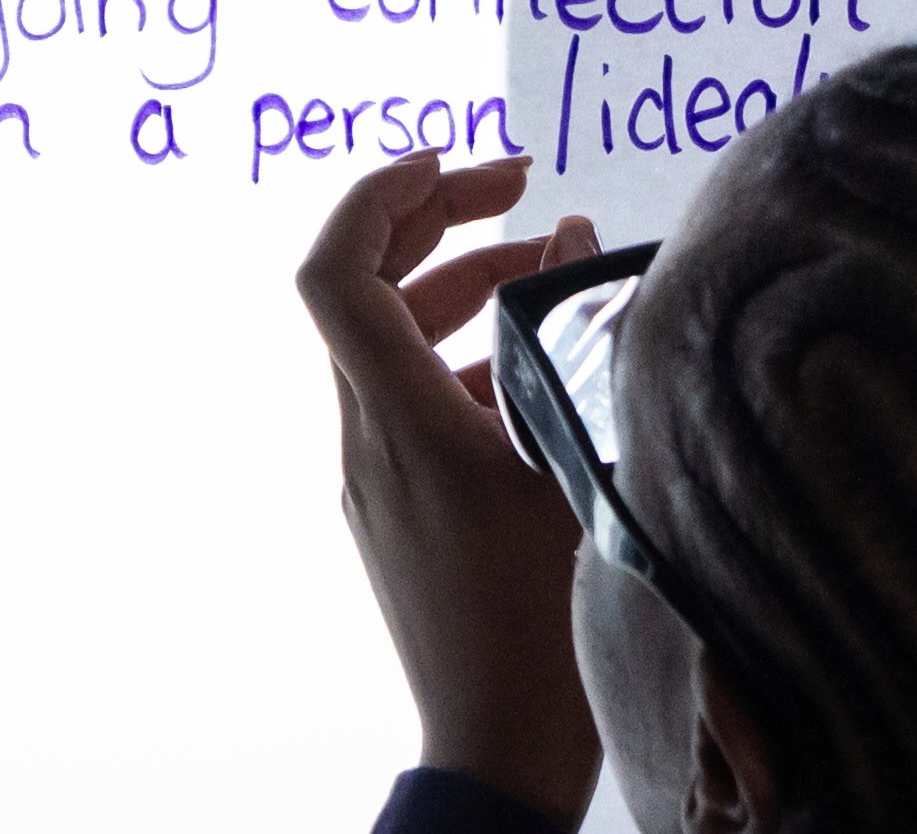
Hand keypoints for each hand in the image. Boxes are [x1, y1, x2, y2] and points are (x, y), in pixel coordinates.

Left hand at [299, 152, 603, 827]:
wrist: (497, 755)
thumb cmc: (548, 627)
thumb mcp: (583, 468)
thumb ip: (576, 342)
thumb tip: (572, 235)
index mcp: (399, 423)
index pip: (333, 270)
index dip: (381, 195)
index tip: (460, 161)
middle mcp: (364, 439)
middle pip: (363, 287)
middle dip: (435, 216)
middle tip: (520, 181)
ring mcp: (372, 476)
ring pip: (390, 341)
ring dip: (458, 283)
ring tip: (548, 260)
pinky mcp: (394, 507)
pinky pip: (410, 396)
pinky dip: (465, 352)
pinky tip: (540, 357)